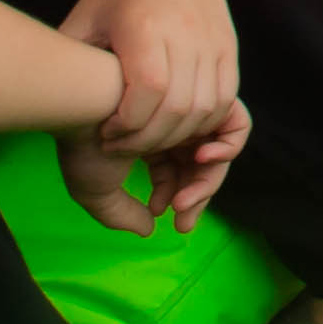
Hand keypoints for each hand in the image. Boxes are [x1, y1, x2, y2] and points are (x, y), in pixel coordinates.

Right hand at [55, 105, 246, 235]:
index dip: (177, 198)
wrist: (88, 101)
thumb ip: (122, 214)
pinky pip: (236, 125)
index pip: (178, 175)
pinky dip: (227, 147)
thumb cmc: (86, 145)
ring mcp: (192, 111)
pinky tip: (201, 159)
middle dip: (195, 196)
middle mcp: (173, 126)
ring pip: (216, 153)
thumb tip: (149, 229)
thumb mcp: (98, 191)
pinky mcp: (210, 94)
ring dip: (207, 181)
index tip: (167, 218)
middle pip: (199, 166)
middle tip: (183, 220)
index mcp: (151, 141)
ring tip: (185, 200)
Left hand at [63, 0, 244, 168]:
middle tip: (121, 145)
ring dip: (175, 136)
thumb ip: (68, 63)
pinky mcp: (227, 47)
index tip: (105, 133)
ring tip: (146, 137)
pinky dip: (202, 122)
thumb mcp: (82, 21)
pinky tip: (175, 124)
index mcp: (146, 27)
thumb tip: (50, 108)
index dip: (128, 124)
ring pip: (205, 108)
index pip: (148, 89)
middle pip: (178, 106)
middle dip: (147, 140)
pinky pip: (224, 98)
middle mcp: (186, 34)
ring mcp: (213, 41)